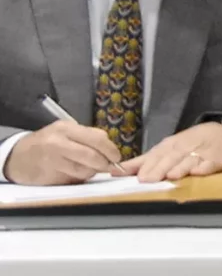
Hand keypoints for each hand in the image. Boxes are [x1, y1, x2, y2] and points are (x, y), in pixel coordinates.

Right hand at [4, 121, 122, 184]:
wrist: (18, 157)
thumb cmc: (47, 143)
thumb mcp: (66, 132)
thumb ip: (87, 138)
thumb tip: (110, 150)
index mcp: (66, 128)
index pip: (97, 138)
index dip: (111, 150)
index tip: (116, 157)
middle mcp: (58, 142)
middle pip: (92, 155)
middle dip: (104, 164)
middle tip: (108, 166)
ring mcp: (52, 160)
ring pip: (84, 170)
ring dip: (92, 172)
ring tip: (89, 169)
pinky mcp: (49, 176)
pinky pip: (73, 180)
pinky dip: (79, 179)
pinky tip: (75, 174)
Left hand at [117, 122, 221, 182]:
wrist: (220, 132)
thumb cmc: (187, 143)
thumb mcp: (163, 149)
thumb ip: (140, 162)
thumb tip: (114, 171)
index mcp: (169, 146)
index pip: (156, 156)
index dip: (148, 166)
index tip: (139, 177)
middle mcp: (183, 149)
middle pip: (170, 159)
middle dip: (160, 169)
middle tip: (149, 179)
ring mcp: (200, 154)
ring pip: (188, 161)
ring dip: (180, 168)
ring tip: (171, 175)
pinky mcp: (215, 160)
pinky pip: (209, 164)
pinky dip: (203, 168)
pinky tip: (198, 172)